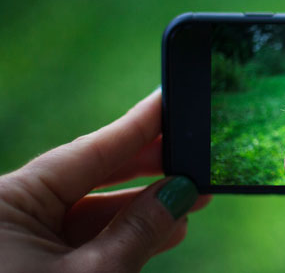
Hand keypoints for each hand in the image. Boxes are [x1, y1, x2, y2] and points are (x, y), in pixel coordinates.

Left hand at [0, 89, 210, 272]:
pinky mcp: (28, 262)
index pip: (88, 150)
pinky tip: (165, 229)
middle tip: (194, 154)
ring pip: (89, 210)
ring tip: (192, 199)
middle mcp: (8, 212)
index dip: (137, 125)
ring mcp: (18, 239)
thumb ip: (139, 230)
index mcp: (7, 200)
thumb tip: (180, 192)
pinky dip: (121, 235)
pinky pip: (80, 238)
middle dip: (148, 170)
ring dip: (143, 208)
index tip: (171, 98)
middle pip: (90, 176)